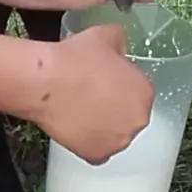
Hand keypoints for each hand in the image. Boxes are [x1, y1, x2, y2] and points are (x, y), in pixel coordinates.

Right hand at [26, 23, 155, 163]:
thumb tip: (120, 48)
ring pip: (114, 135)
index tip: (104, 80)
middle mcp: (138, 121)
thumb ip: (121, 40)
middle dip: (115, 107)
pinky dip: (88, 141)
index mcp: (145, 92)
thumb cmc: (75, 58)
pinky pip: (96, 150)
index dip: (120, 84)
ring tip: (80, 109)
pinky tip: (76, 126)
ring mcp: (117, 142)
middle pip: (129, 115)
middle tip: (91, 95)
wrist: (45, 82)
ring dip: (103, 126)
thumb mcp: (105, 35)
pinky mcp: (96, 156)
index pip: (138, 91)